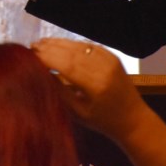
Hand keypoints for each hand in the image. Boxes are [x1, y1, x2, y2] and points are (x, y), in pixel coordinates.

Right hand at [31, 37, 145, 140]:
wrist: (134, 119)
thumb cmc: (103, 122)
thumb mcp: (78, 113)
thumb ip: (61, 92)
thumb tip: (43, 72)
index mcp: (96, 85)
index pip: (67, 65)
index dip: (48, 57)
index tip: (31, 54)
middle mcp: (104, 68)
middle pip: (72, 52)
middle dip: (51, 47)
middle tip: (32, 45)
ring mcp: (110, 60)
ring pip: (80, 46)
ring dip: (60, 43)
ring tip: (42, 43)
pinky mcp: (113, 57)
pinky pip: (90, 46)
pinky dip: (73, 44)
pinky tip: (61, 44)